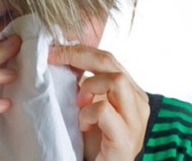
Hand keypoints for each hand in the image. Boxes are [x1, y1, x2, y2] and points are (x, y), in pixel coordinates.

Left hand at [48, 45, 149, 160]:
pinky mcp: (126, 138)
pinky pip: (104, 110)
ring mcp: (135, 120)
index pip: (107, 58)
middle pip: (110, 62)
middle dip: (77, 56)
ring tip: (78, 104)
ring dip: (89, 86)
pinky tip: (83, 125)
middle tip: (53, 58)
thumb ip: (85, 86)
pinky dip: (88, 113)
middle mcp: (138, 102)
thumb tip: (62, 59)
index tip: (53, 50)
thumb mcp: (89, 106)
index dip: (78, 50)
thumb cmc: (94, 141)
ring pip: (115, 80)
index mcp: (130, 92)